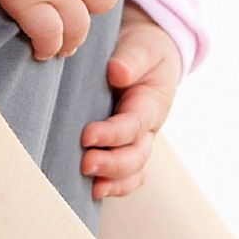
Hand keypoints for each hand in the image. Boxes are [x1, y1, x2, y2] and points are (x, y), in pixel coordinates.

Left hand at [83, 7, 181, 198]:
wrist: (147, 57)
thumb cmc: (143, 51)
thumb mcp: (142, 47)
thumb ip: (132, 59)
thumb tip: (117, 72)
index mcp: (152, 104)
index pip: (135, 125)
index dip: (113, 134)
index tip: (87, 136)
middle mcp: (148, 129)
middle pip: (137, 156)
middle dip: (113, 164)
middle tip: (86, 165)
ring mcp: (138, 142)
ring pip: (134, 171)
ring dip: (114, 182)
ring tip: (92, 188)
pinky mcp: (125, 148)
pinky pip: (126, 176)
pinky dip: (114, 186)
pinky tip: (93, 191)